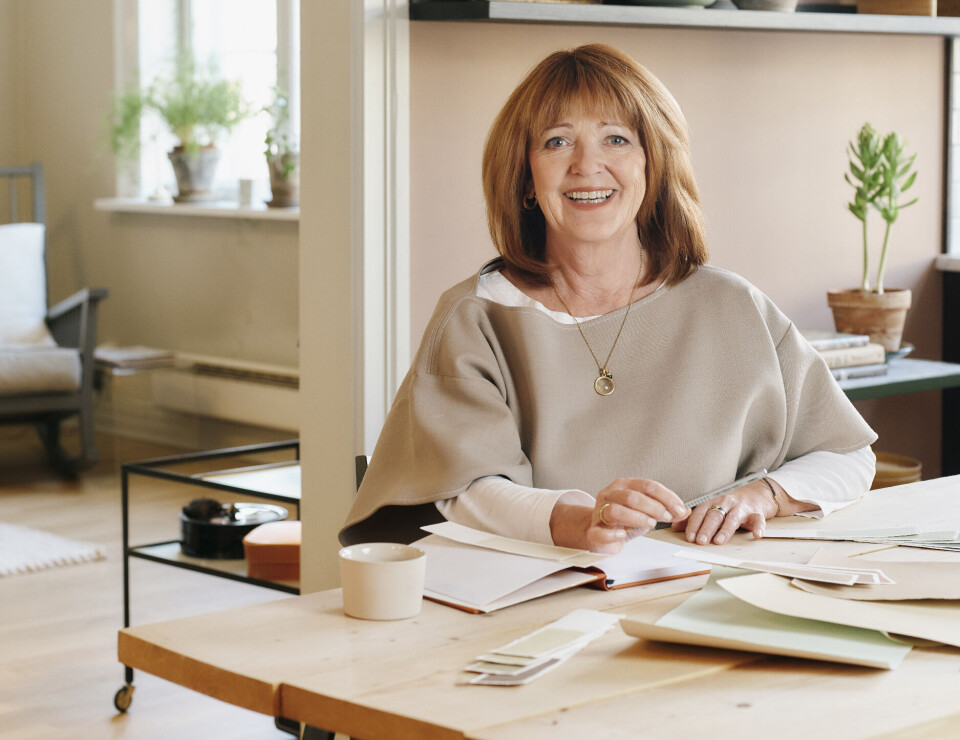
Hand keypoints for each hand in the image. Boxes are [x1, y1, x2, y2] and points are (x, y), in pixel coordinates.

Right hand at [550, 478, 688, 552]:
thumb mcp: (647, 512)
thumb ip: (666, 510)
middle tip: (666, 518)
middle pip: (632, 497)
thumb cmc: (624, 520)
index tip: (680, 509)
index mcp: (623, 485)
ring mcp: (598, 512)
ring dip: (638, 518)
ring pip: (616, 511)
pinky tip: (623, 535)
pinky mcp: (593, 530)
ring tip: (649, 525)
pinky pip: (600, 532)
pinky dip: (613, 534)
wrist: (601, 534)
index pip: (647, 485)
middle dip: (654, 508)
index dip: (666, 497)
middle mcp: (609, 494)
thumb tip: (686, 511)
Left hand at [673, 479, 779, 544]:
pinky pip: (758, 520)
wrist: (757, 493)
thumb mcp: (712, 507)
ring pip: (733, 519)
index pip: (700, 512)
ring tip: (719, 541)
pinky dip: (758, 527)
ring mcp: (741, 507)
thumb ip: (695, 518)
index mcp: (713, 501)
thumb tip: (675, 528)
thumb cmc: (731, 505)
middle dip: (706, 528)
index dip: (694, 524)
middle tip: (700, 541)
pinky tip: (757, 534)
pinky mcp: (756, 513)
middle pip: (714, 516)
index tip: (689, 537)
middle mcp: (726, 503)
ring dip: (725, 530)